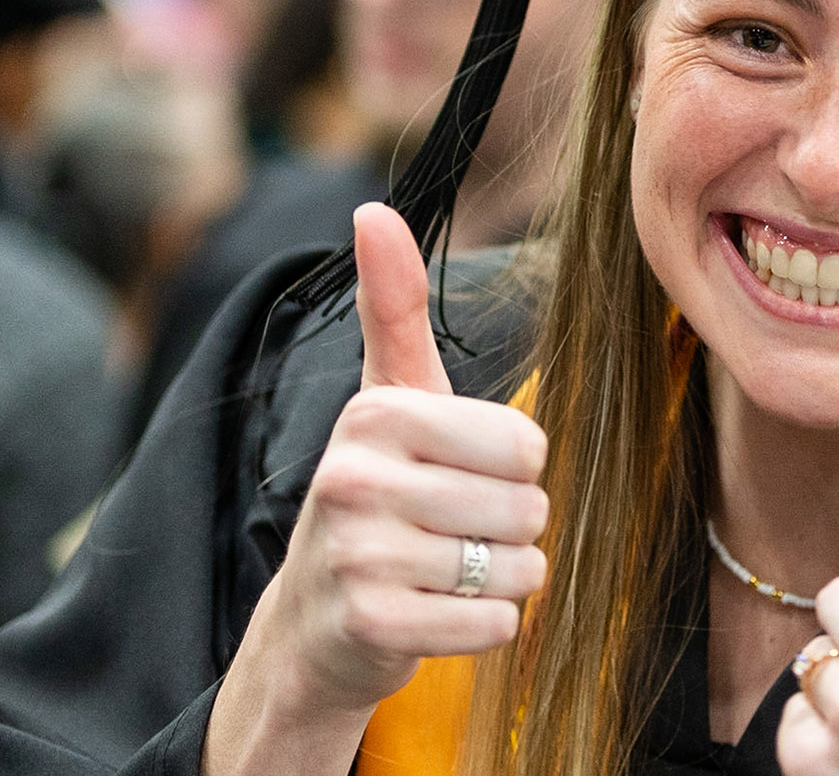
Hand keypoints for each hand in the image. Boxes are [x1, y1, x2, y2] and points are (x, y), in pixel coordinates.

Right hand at [205, 205, 549, 771]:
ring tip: (446, 572)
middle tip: (454, 533)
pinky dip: (486, 627)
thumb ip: (392, 308)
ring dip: (503, 580)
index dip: (513, 468)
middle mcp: (354, 479)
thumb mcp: (386, 401)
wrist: (312, 626)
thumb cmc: (374, 498)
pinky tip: (437, 613)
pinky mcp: (371, 627)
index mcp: (374, 414)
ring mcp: (357, 557)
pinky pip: (495, 625)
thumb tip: (372, 211)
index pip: (524, 442)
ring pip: (516, 567)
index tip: (460, 476)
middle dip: (511, 529)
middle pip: (525, 506)